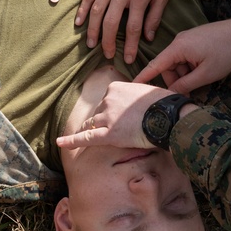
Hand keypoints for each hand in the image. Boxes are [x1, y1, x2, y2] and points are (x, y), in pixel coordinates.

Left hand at [55, 81, 172, 149]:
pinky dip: (72, 140)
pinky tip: (60, 143)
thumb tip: (137, 100)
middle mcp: (108, 100)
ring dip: (96, 130)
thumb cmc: (164, 104)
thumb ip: (135, 93)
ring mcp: (107, 117)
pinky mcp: (109, 134)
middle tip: (123, 127)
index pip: (107, 100)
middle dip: (106, 121)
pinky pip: (86, 137)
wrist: (170, 116)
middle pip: (99, 113)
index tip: (122, 115)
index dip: (113, 110)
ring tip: (108, 135)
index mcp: (116, 87)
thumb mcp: (147, 89)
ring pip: (94, 124)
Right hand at [76, 0, 167, 63]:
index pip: (133, 28)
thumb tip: (149, 37)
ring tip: (91, 44)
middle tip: (107, 54)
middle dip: (108, 42)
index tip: (129, 59)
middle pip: (111, 23)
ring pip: (96, 11)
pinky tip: (79, 23)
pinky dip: (82, 10)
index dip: (131, 46)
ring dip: (92, 29)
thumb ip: (155, 15)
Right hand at [133, 9, 230, 94]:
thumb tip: (171, 94)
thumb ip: (186, 85)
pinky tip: (203, 71)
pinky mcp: (193, 41)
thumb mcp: (206, 74)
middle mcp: (178, 42)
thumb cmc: (225, 51)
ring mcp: (186, 40)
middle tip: (191, 91)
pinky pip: (185, 58)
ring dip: (186, 75)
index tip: (131, 86)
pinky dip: (191, 68)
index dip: (143, 77)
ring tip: (203, 78)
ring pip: (178, 64)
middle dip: (176, 80)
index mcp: (178, 48)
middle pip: (168, 67)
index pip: (155, 65)